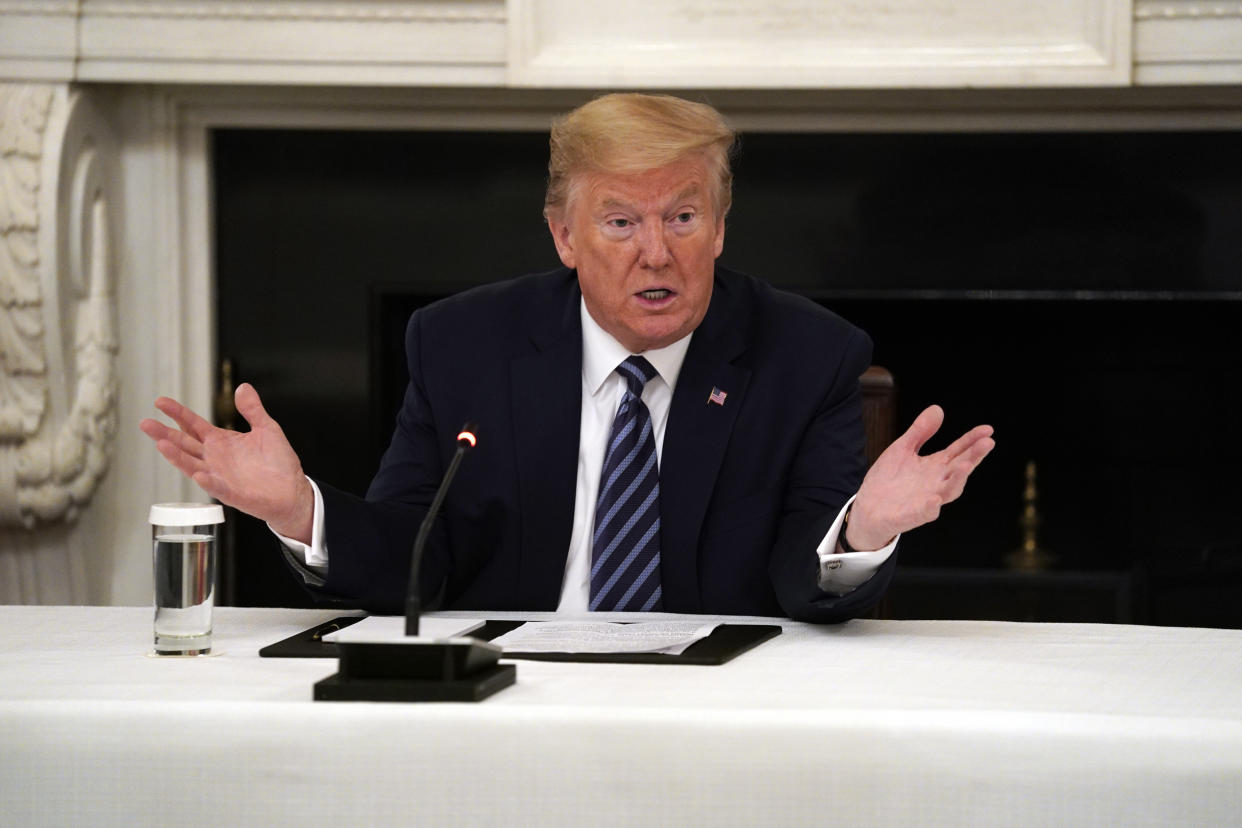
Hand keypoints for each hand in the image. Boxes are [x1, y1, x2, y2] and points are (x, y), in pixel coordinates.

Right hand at [139, 383, 314, 542]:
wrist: (293, 490)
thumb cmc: (278, 462)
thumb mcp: (266, 429)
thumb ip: (252, 409)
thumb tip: (243, 387)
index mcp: (221, 442)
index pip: (193, 425)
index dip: (177, 413)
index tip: (160, 402)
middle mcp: (215, 458)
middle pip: (184, 444)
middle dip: (165, 434)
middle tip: (146, 423)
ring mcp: (220, 476)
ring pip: (192, 465)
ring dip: (177, 456)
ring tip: (162, 444)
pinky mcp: (232, 493)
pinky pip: (217, 487)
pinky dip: (208, 481)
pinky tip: (199, 473)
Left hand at [845, 405, 994, 550]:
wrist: (867, 508)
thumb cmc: (889, 480)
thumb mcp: (903, 449)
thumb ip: (920, 432)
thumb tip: (938, 408)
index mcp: (935, 467)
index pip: (958, 451)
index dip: (972, 440)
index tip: (988, 429)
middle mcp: (936, 483)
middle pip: (960, 469)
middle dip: (973, 457)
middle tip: (987, 443)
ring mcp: (926, 500)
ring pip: (948, 491)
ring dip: (958, 479)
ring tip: (965, 465)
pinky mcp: (910, 515)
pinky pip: (924, 513)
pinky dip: (930, 507)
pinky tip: (935, 499)